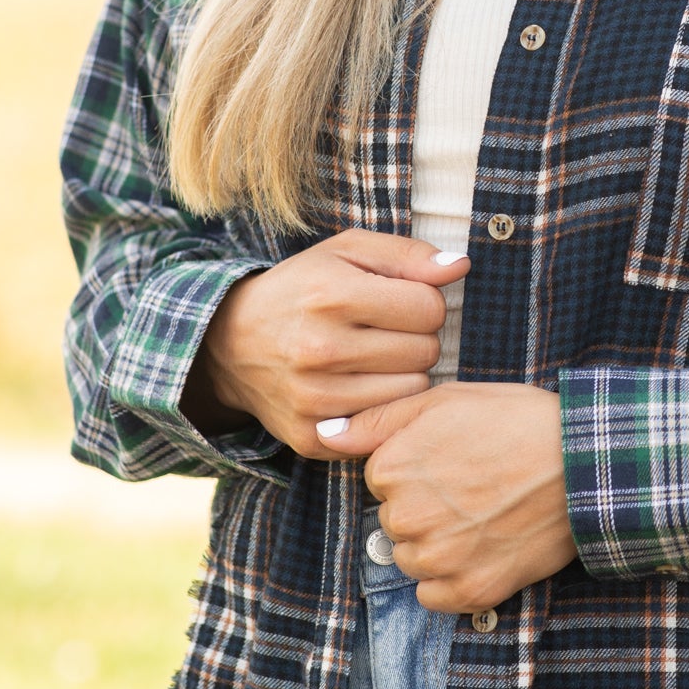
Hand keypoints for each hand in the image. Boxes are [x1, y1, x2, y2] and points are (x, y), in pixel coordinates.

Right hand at [181, 230, 468, 457]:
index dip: (421, 302)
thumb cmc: (303, 289)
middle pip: (426, 352)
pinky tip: (359, 388)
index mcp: (332, 295)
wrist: (230, 342)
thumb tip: (458, 267)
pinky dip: (382, 408)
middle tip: (382, 332)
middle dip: (413, 338)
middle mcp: (320, 349)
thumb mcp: (347, 252)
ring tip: (371, 359)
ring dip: (403, 375)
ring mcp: (314, 399)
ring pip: (413, 393)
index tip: (397, 302)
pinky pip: (385, 427)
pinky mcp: (312, 436)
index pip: (430, 308)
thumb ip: (408, 255)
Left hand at [317, 384, 575, 613]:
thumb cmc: (517, 422)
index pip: (381, 480)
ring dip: (437, 544)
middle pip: (393, 521)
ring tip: (482, 515)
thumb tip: (325, 433)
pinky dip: (453, 579)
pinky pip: (433, 596)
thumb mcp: (444, 400)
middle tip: (473, 486)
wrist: (584, 464)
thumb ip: (377, 420)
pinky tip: (484, 547)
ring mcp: (438, 558)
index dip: (417, 467)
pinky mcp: (469, 591)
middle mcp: (406, 517)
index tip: (453, 458)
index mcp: (392, 468)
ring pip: (411, 559)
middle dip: (424, 507)